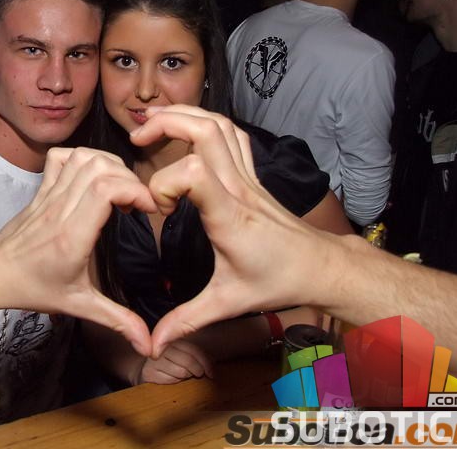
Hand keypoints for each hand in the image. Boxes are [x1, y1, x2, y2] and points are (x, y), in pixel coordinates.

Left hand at [0, 147, 156, 356]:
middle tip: (137, 201)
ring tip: (120, 187)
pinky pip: (60, 158)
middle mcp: (60, 208)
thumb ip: (117, 320)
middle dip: (129, 177)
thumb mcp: (79, 306)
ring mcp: (48, 195)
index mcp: (72, 235)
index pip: (105, 189)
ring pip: (81, 157)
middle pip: (99, 167)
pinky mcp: (41, 189)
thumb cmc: (34, 289)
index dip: (134, 190)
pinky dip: (81, 157)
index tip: (147, 209)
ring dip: (109, 164)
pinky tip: (92, 176)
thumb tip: (149, 345)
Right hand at [129, 105, 336, 357]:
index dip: (164, 183)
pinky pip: (232, 133)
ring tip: (154, 121)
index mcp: (228, 215)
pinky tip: (187, 129)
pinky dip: (206, 122)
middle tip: (137, 136)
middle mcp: (238, 186)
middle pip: (206, 129)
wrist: (319, 267)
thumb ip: (186, 320)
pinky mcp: (252, 173)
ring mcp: (247, 175)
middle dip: (166, 123)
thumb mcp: (227, 303)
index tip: (157, 210)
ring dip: (185, 114)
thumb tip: (154, 342)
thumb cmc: (277, 280)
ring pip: (220, 123)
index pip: (193, 173)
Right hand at [134, 339, 212, 385]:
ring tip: (182, 373)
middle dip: (197, 370)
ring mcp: (153, 358)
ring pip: (181, 372)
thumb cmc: (168, 358)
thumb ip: (197, 354)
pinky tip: (171, 377)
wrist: (143, 365)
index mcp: (171, 335)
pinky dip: (174, 381)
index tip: (211, 373)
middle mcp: (161, 344)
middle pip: (189, 362)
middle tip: (197, 373)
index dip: (205, 362)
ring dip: (185, 376)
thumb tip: (212, 367)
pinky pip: (170, 380)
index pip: (194, 349)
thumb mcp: (184, 350)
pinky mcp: (148, 372)